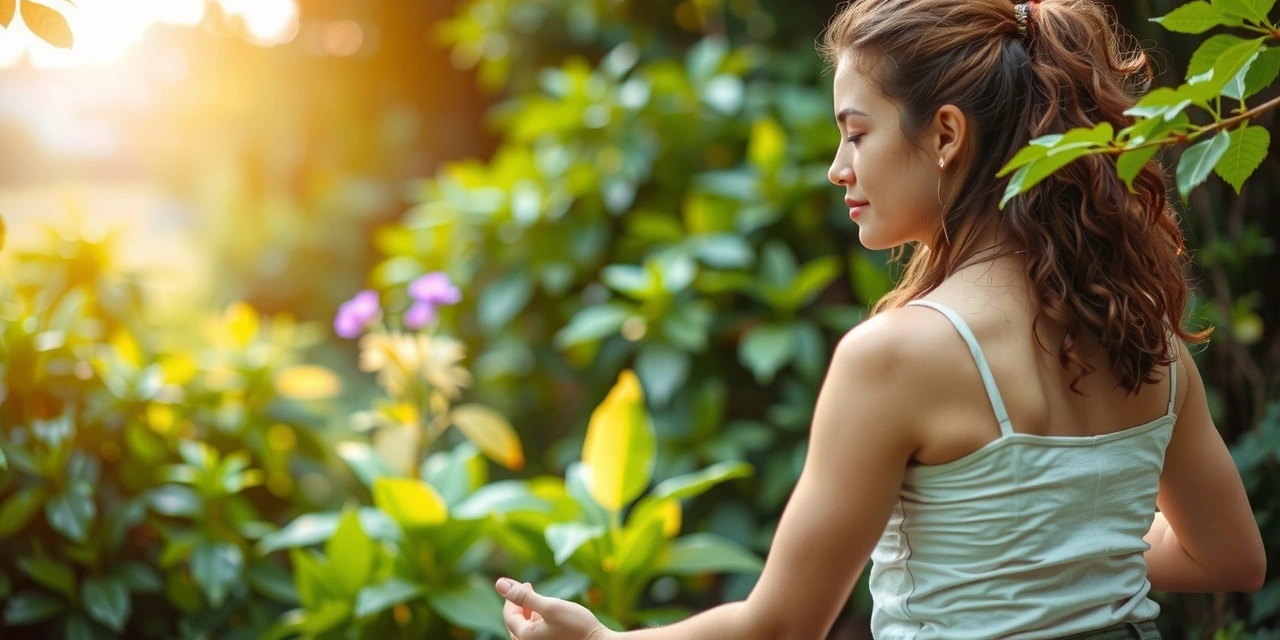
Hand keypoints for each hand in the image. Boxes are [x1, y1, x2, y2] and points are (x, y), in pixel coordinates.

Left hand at [495, 577, 613, 639]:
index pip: (509, 614)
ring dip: (528, 613)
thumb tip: (499, 583)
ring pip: (524, 630)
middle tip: (529, 587)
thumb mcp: (550, 606)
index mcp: (525, 637)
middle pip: (515, 623)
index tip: (526, 583)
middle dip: (519, 604)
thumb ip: (524, 596)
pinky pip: (534, 635)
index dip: (513, 596)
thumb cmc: (577, 626)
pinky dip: (536, 622)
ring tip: (537, 599)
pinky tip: (546, 614)